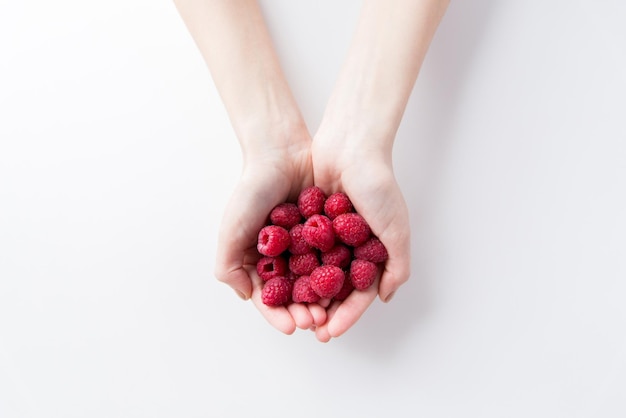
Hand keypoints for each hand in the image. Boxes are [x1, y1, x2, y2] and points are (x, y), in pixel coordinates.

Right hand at [215, 132, 326, 333]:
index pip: (269, 297)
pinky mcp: (328, 233)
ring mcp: (307, 246)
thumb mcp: (232, 230)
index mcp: (260, 260)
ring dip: (324, 299)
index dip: (279, 315)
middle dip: (305, 311)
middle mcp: (284, 257)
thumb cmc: (252, 190)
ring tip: (332, 309)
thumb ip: (229, 266)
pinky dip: (340, 273)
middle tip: (316, 321)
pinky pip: (335, 258)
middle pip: (296, 294)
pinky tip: (347, 286)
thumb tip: (246, 297)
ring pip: (317, 281)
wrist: (281, 153)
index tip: (292, 327)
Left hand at [310, 134, 410, 341]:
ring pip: (314, 273)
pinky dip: (291, 266)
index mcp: (373, 251)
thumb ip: (396, 265)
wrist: (350, 146)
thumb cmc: (378, 185)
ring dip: (305, 294)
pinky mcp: (309, 222)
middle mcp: (350, 246)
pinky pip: (299, 250)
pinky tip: (279, 283)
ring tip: (292, 311)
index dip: (347, 314)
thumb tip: (384, 297)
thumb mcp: (396, 229)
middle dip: (323, 309)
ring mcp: (329, 235)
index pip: (359, 292)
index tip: (332, 331)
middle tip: (308, 327)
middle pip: (334, 288)